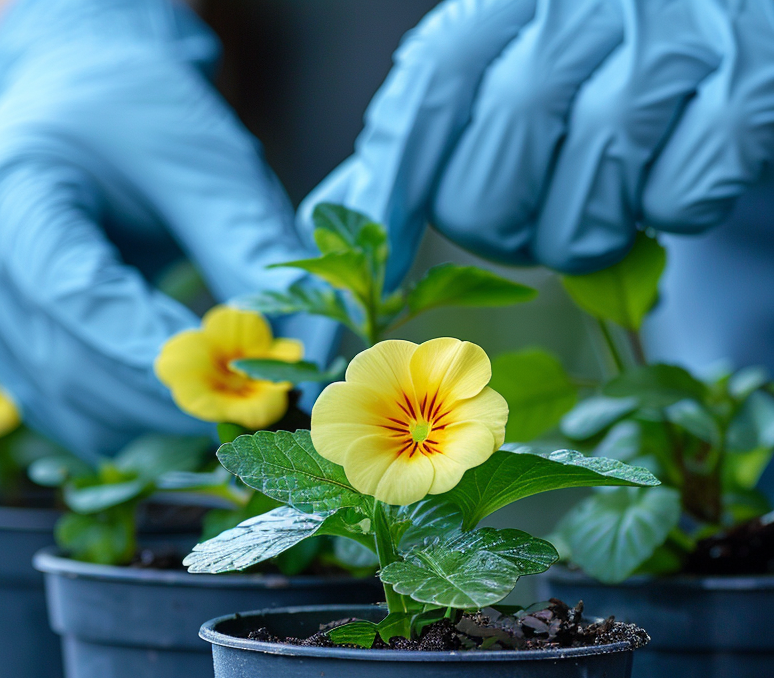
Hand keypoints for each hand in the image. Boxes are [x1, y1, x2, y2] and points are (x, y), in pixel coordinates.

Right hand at [0, 0, 310, 457]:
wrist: (68, 93)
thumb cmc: (136, 111)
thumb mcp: (202, 154)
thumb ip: (246, 245)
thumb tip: (300, 346)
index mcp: (4, 192)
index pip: (72, 295)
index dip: (151, 350)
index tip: (234, 380)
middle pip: (64, 366)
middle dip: (165, 399)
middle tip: (250, 408)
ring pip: (63, 404)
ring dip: (150, 419)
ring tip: (225, 402)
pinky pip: (61, 410)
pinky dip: (125, 418)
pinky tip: (178, 402)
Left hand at [304, 0, 773, 275]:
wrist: (742, 16)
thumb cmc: (605, 61)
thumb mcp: (508, 65)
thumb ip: (426, 130)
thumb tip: (331, 215)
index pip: (433, 87)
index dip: (398, 188)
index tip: (385, 268)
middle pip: (493, 172)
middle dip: (498, 229)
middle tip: (527, 221)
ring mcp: (681, 32)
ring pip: (582, 205)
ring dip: (583, 235)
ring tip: (603, 205)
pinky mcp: (758, 79)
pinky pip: (678, 199)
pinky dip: (671, 213)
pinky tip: (676, 179)